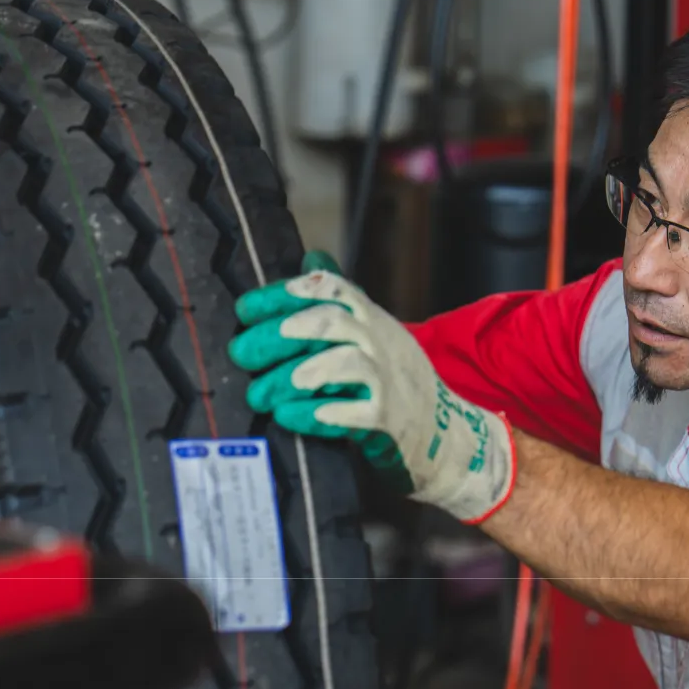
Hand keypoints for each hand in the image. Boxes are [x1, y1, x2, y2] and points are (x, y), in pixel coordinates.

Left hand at [227, 251, 515, 523]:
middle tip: (241, 352)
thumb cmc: (397, 379)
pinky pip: (354, 412)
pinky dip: (318, 413)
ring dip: (297, 375)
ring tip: (261, 392)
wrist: (447, 430)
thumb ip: (341, 303)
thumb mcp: (375, 331)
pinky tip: (288, 416)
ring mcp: (388, 379)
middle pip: (330, 322)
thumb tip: (311, 259)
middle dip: (280, 334)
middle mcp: (380, 341)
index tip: (245, 308)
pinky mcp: (389, 419)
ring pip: (343, 364)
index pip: (330, 290)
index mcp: (370, 318)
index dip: (285, 294)